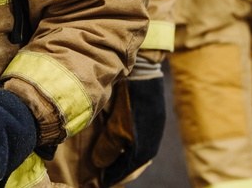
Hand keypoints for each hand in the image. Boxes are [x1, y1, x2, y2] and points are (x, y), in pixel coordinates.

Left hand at [92, 69, 166, 186]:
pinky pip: (138, 139)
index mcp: (145, 149)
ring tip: (109, 160)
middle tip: (105, 174)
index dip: (114, 175)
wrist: (142, 74)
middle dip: (119, 168)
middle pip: (134, 162)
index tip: (103, 181)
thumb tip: (100, 164)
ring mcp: (151, 129)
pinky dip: (127, 145)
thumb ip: (108, 148)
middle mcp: (150, 142)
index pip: (128, 170)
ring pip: (135, 150)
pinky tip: (119, 142)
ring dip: (123, 156)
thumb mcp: (116, 127)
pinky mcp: (150, 118)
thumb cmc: (129, 103)